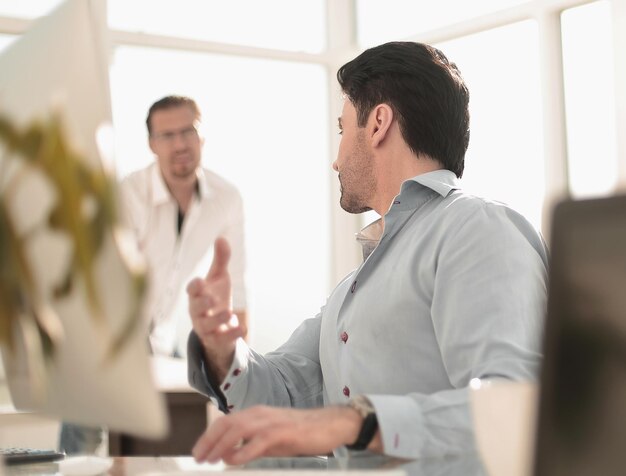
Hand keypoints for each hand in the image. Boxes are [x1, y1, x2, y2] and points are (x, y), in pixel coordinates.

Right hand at [187, 237, 244, 380]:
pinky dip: (231, 335)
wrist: (221, 326)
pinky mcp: (216, 340)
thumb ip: (221, 260)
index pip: (192, 291)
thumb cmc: (216, 297)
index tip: (200, 281)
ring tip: (229, 313)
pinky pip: (221, 340)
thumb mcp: (220, 278)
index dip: (194, 287)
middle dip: (201, 304)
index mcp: (198, 295)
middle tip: (211, 299)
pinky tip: (243, 329)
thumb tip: (221, 237)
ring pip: (206, 327)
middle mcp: (198, 312)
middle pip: (194, 309)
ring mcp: (206, 328)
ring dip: (217, 320)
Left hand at [192, 405, 362, 464]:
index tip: (199, 450)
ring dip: (220, 445)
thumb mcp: (272, 438)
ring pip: (237, 429)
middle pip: (226, 423)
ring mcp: (270, 421)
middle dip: (208, 440)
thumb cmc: (301, 432)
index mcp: (256, 414)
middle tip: (199, 457)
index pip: (225, 421)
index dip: (209, 435)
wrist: (329, 424)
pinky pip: (256, 441)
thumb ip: (251, 444)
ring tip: (211, 459)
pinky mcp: (281, 432)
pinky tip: (233, 461)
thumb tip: (231, 455)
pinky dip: (241, 452)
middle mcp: (259, 414)